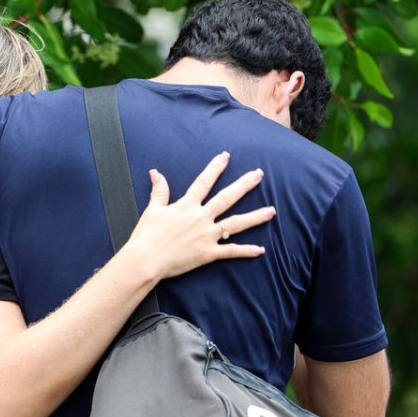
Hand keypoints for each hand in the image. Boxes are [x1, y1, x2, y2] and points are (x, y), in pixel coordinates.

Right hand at [125, 152, 275, 280]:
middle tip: (259, 175)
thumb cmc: (146, 236)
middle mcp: (200, 217)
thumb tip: (155, 172)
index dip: (215, 168)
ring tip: (271, 211)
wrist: (145, 260)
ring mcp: (206, 235)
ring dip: (255, 217)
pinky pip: (231, 252)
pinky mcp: (208, 254)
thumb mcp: (152, 210)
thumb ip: (159, 191)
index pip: (204, 182)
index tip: (226, 156)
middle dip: (244, 185)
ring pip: (235, 224)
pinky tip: (260, 250)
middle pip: (227, 198)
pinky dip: (246, 251)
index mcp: (187, 206)